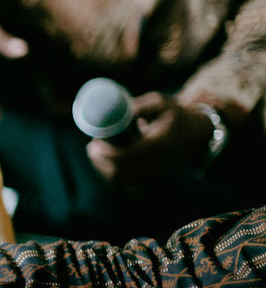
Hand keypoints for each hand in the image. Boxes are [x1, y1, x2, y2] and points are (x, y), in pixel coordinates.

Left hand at [85, 93, 214, 183]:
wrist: (195, 132)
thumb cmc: (175, 115)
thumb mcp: (159, 103)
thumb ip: (137, 107)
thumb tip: (113, 112)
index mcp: (158, 144)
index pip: (125, 157)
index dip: (105, 153)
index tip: (94, 143)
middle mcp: (157, 164)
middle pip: (118, 172)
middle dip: (99, 160)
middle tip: (92, 147)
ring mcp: (155, 174)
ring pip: (119, 180)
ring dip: (103, 168)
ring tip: (98, 153)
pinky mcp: (151, 179)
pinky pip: (125, 184)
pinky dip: (112, 175)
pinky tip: (107, 162)